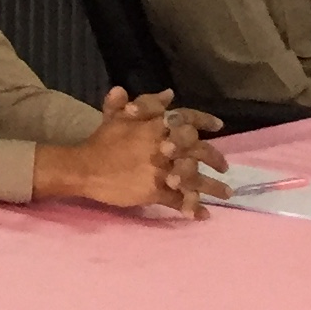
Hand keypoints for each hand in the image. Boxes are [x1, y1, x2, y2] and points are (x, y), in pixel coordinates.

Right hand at [33, 88, 222, 216]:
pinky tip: (202, 215)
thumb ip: (143, 103)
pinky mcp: (155, 191)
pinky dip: (191, 208)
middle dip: (214, 158)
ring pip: (194, 178)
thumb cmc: (101, 141)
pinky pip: (178, 200)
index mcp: (155, 126)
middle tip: (224, 167)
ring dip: (212, 187)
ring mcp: (161, 170)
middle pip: (197, 150)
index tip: (218, 126)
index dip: (204, 121)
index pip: (186, 119)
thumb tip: (168, 94)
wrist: (84, 167)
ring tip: (226, 194)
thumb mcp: (118, 116)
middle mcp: (163, 146)